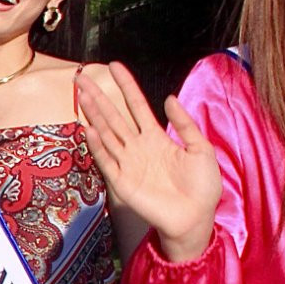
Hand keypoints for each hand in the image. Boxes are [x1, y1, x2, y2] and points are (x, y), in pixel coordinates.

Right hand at [75, 62, 220, 260]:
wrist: (196, 217)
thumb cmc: (202, 186)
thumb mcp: (201, 148)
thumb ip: (184, 123)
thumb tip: (168, 98)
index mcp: (156, 137)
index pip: (136, 105)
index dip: (126, 86)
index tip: (114, 66)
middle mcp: (137, 147)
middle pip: (114, 116)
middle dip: (99, 97)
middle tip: (82, 77)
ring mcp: (128, 163)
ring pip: (107, 133)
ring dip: (93, 115)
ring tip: (82, 95)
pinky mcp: (122, 182)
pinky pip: (107, 160)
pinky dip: (98, 145)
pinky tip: (90, 129)